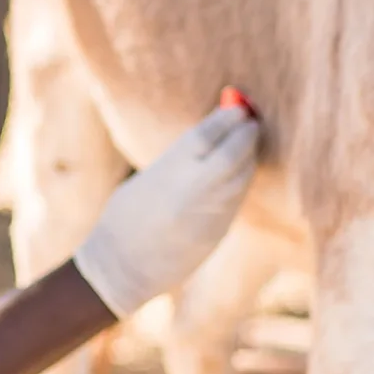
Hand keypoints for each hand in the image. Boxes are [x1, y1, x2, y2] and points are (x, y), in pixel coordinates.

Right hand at [70, 100, 261, 317]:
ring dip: (248, 157)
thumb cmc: (126, 217)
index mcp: (165, 174)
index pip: (205, 137)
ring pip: (241, 178)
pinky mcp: (217, 232)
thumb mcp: (148, 179)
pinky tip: (240, 170)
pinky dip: (242, 180)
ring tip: (247, 143)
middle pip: (231, 155)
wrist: (122, 266)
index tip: (238, 107)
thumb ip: (180, 158)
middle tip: (251, 122)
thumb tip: (212, 133)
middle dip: (245, 136)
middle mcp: (190, 193)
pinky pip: (238, 199)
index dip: (226, 118)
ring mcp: (207, 215)